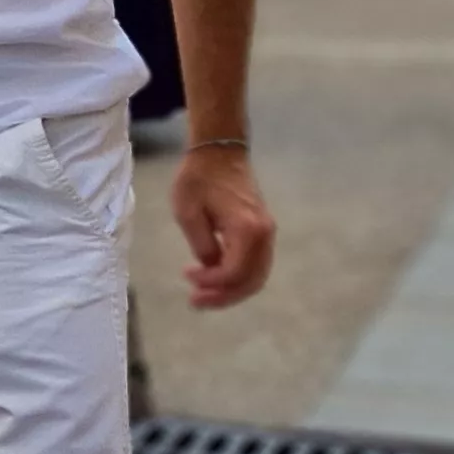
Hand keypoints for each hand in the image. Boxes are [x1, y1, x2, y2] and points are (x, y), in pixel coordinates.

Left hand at [173, 146, 275, 308]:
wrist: (219, 153)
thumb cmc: (198, 178)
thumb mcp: (188, 212)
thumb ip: (202, 245)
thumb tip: (210, 267)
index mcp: (247, 229)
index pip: (234, 272)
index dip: (211, 283)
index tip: (186, 276)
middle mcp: (264, 234)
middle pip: (251, 280)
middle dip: (224, 296)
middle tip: (195, 301)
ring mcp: (267, 233)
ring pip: (256, 275)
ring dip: (231, 290)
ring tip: (203, 295)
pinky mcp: (262, 232)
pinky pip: (255, 264)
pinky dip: (237, 277)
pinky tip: (214, 279)